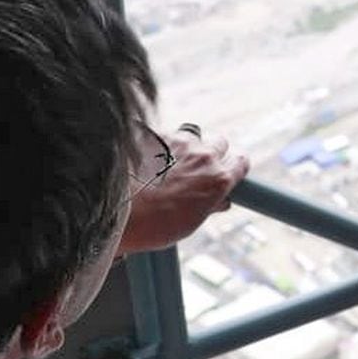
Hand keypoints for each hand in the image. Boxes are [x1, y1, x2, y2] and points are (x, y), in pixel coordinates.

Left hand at [116, 128, 249, 255]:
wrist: (116, 211)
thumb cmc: (153, 226)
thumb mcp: (190, 222)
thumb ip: (209, 205)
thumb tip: (220, 201)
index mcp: (217, 178)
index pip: (241, 161)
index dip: (233, 167)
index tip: (225, 172)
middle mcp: (203, 155)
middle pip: (220, 143)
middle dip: (211, 153)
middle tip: (195, 169)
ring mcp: (178, 141)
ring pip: (192, 135)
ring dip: (185, 147)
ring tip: (167, 165)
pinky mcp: (154, 132)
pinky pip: (164, 134)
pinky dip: (159, 144)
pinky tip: (146, 162)